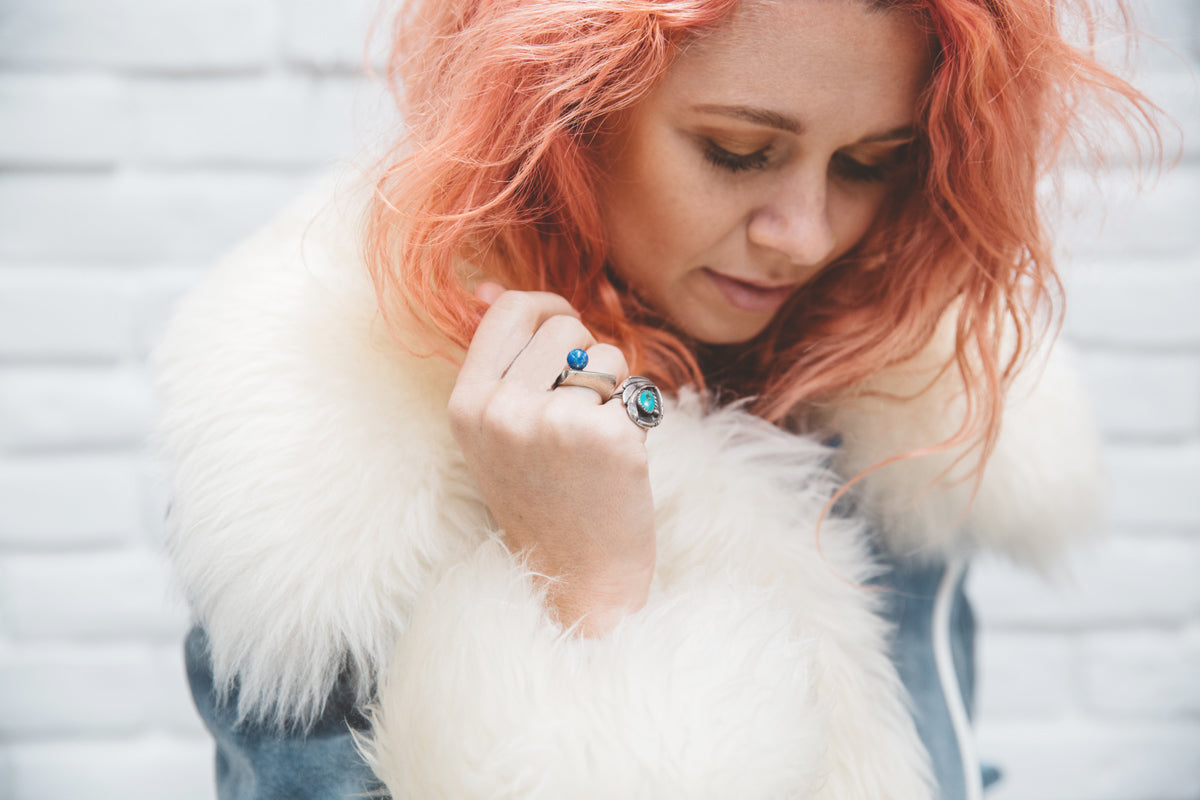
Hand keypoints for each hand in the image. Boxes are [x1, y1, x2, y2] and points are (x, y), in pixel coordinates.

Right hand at [448, 284, 655, 636]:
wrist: (576, 579)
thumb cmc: (541, 500)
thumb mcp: (495, 430)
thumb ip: (498, 360)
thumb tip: (490, 287)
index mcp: (467, 404)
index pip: (511, 310)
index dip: (548, 309)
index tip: (565, 335)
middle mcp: (502, 411)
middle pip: (564, 328)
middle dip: (585, 356)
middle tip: (582, 407)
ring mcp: (553, 424)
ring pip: (606, 354)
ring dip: (614, 387)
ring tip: (594, 440)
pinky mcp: (607, 439)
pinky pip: (635, 391)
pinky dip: (635, 420)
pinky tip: (617, 463)